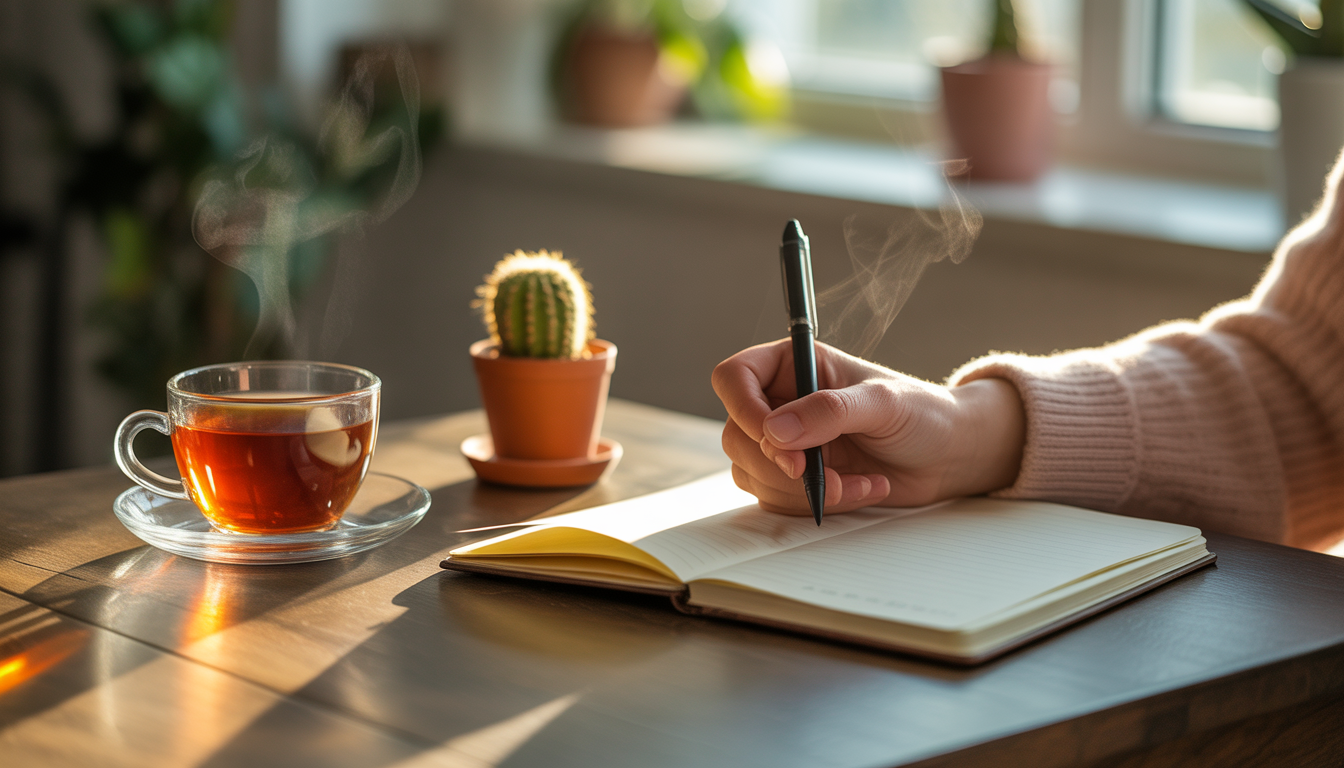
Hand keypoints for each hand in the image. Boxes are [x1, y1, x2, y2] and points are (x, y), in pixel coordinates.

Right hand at [711, 339, 1024, 514]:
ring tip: (854, 483)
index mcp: (794, 365)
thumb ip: (829, 412)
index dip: (742, 409)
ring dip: (800, 490)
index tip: (775, 439)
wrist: (949, 456)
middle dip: (776, 464)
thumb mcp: (881, 403)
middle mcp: (782, 402)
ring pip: (751, 473)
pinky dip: (818, 504)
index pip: (735, 378)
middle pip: (736, 435)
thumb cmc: (922, 413)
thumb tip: (776, 431)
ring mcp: (787, 444)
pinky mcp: (797, 479)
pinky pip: (779, 500)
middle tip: (815, 473)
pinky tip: (860, 489)